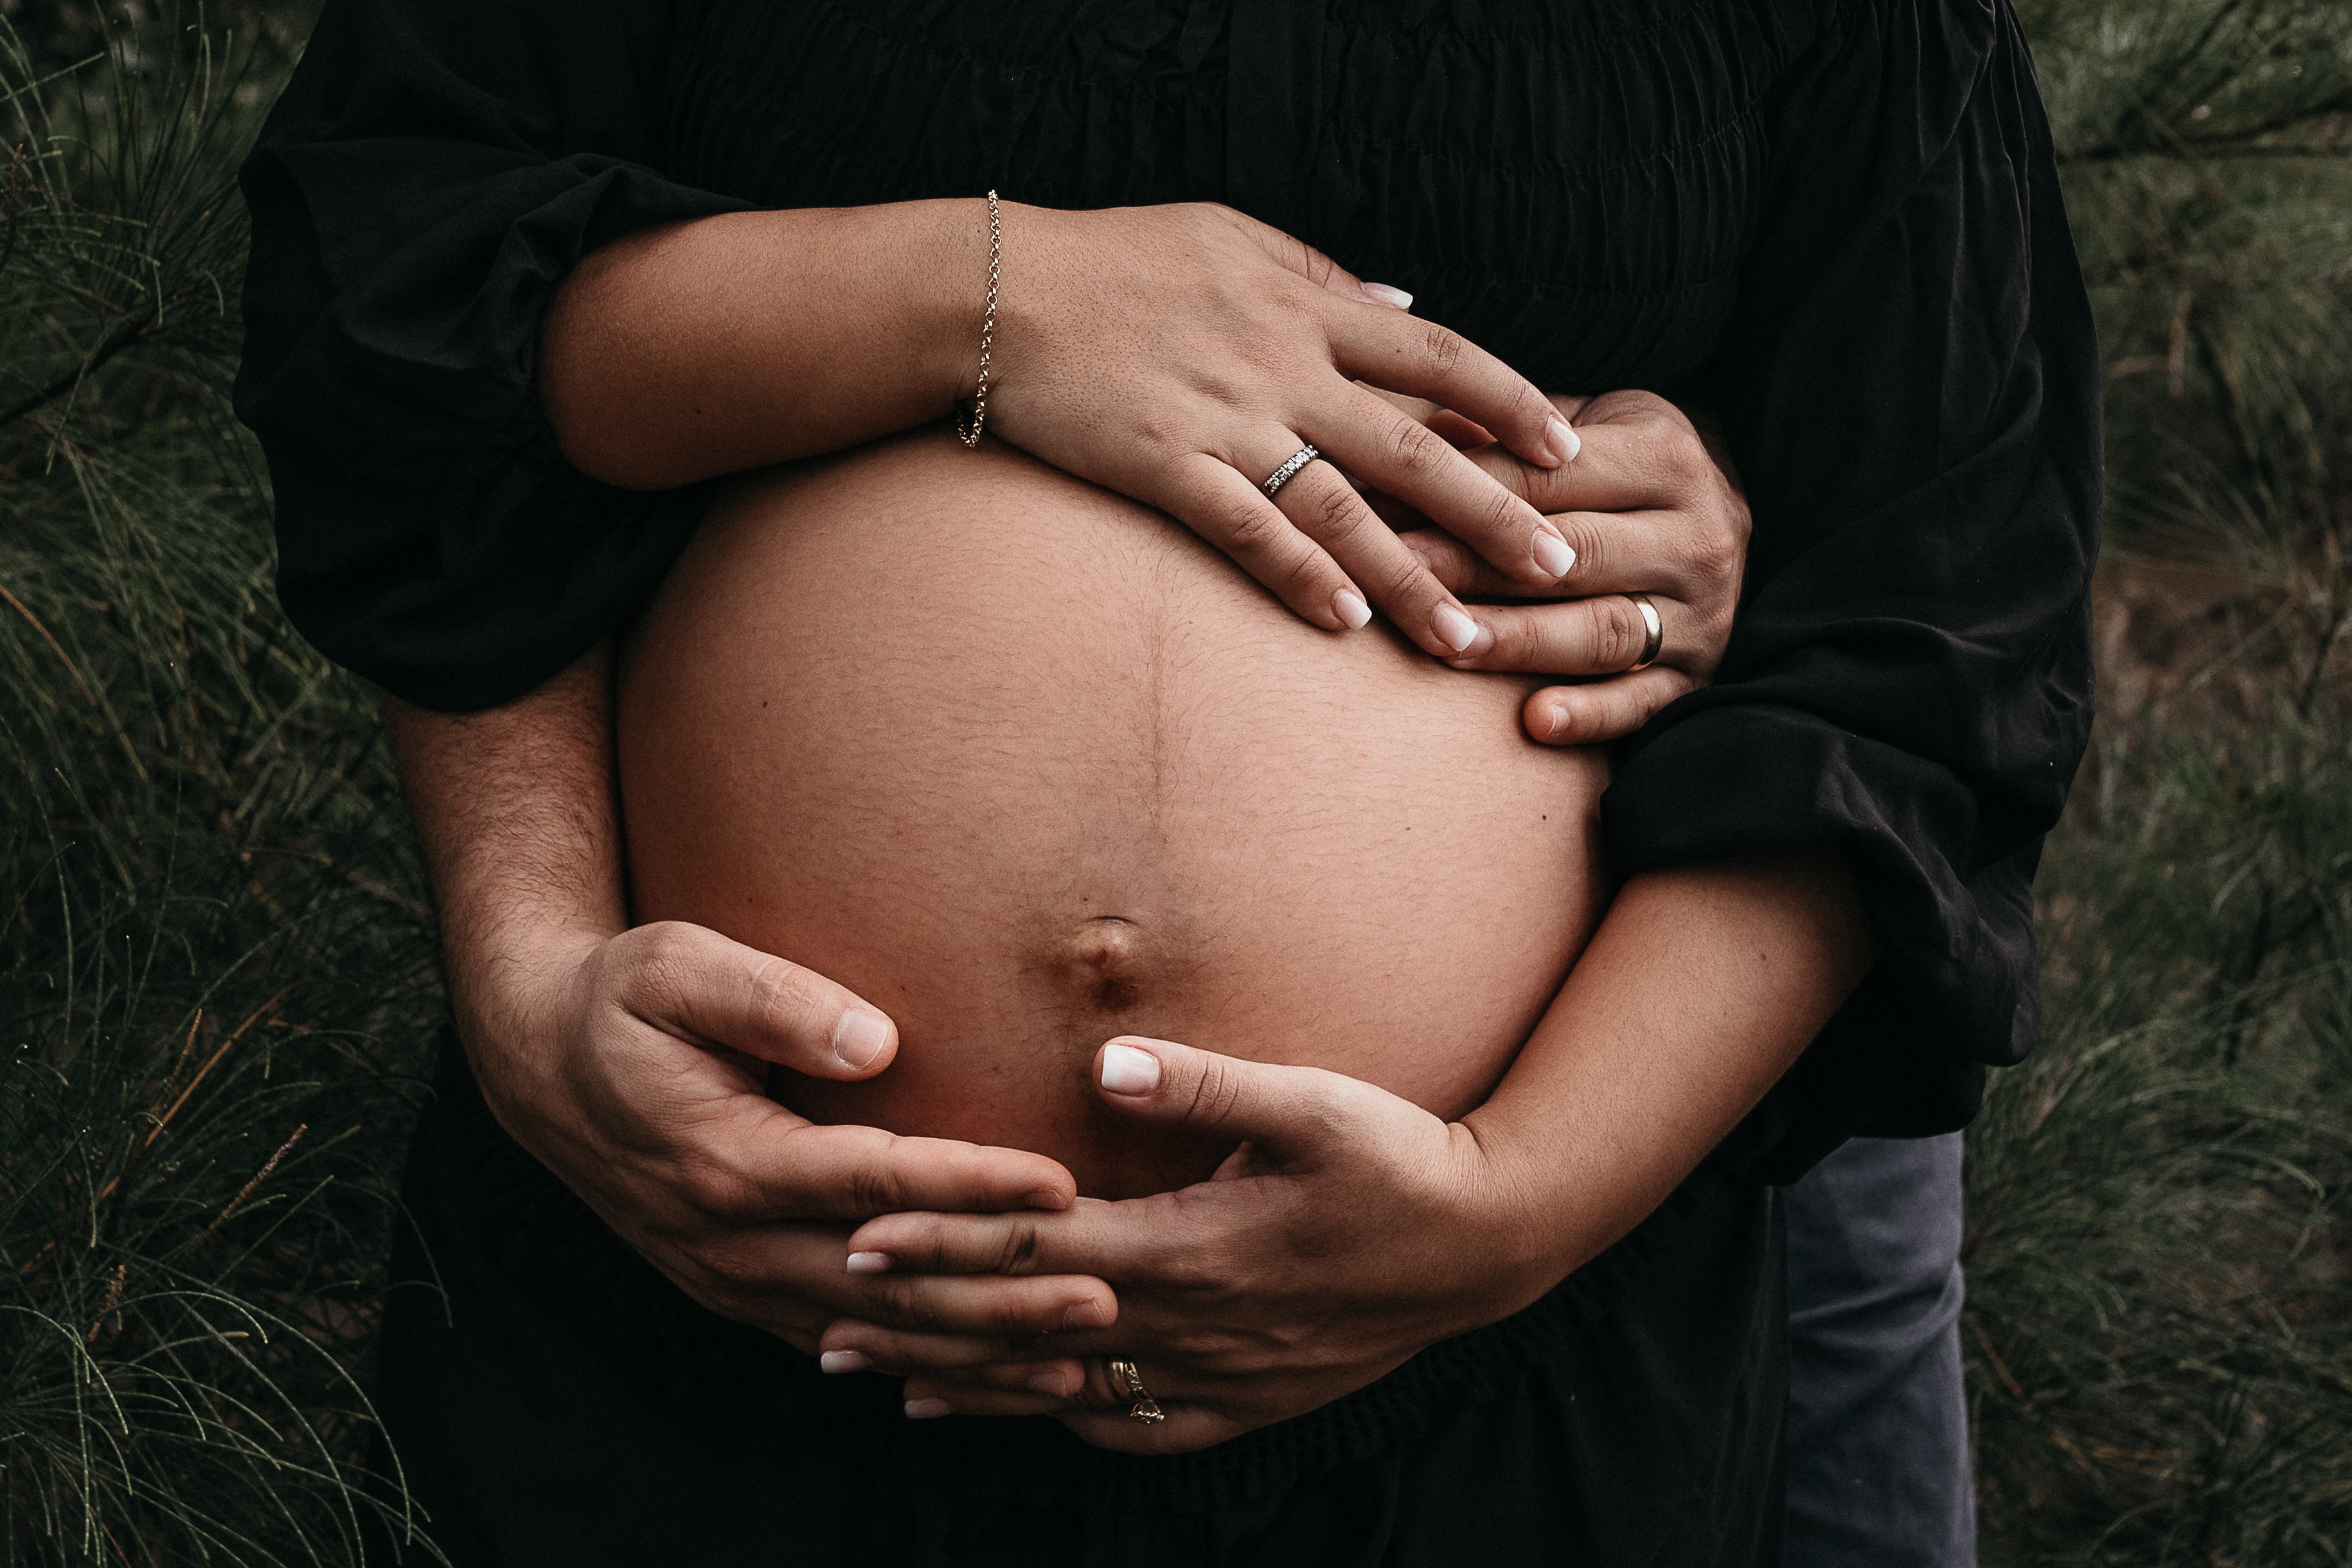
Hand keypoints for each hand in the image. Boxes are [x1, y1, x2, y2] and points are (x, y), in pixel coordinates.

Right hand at [471, 919, 1117, 1353]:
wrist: (541, 1069)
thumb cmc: (621, 1000)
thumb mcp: (676, 968)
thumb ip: (773, 998)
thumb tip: (880, 1041)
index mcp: (725, 1158)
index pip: (873, 1179)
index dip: (970, 1184)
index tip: (1062, 1183)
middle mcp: (730, 1239)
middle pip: (889, 1279)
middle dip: (1001, 1290)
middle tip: (1107, 1291)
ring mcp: (734, 1279)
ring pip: (875, 1330)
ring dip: (978, 1344)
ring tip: (1078, 1347)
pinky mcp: (742, 1292)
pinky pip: (846, 1342)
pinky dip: (923, 1363)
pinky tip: (993, 1373)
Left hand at [813, 1037, 1561, 1453]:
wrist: (1485, 1246)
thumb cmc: (1397, 1157)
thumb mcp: (1312, 1103)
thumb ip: (1204, 1085)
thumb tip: (1103, 1063)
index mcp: (1193, 1248)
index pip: (1038, 1247)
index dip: (945, 1239)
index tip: (859, 1229)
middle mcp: (1192, 1326)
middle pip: (1029, 1328)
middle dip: (922, 1321)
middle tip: (824, 1317)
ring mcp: (1219, 1374)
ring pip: (1068, 1388)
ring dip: (970, 1380)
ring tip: (884, 1376)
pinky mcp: (1247, 1400)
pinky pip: (1138, 1428)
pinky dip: (1066, 1420)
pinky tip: (1021, 1410)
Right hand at [989, 202, 1584, 658]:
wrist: (1001, 290)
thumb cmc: (1117, 259)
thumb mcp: (1233, 236)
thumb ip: (1322, 275)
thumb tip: (1403, 304)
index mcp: (1307, 306)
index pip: (1439, 357)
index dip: (1512, 403)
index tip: (1570, 452)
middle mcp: (1282, 366)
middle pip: (1413, 447)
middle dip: (1495, 513)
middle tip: (1561, 570)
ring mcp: (1224, 420)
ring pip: (1341, 508)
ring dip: (1410, 578)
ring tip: (1465, 639)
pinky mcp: (1164, 465)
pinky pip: (1245, 531)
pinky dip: (1298, 576)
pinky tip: (1344, 624)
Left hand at [1374, 390, 1750, 743]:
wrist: (1721, 518)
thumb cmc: (1622, 468)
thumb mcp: (1585, 427)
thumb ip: (1509, 434)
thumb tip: (1415, 435)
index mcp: (1669, 457)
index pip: (1554, 478)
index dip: (1465, 491)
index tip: (1385, 506)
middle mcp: (1699, 535)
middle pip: (1575, 556)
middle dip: (1478, 567)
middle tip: (1399, 575)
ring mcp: (1704, 613)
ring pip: (1603, 630)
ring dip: (1522, 641)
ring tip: (1449, 647)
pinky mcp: (1699, 677)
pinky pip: (1644, 704)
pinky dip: (1591, 715)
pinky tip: (1534, 722)